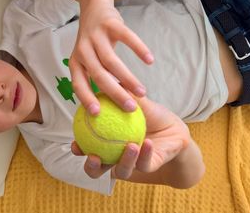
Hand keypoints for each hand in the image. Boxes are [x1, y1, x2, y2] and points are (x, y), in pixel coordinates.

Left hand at [69, 0, 153, 114]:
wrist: (93, 6)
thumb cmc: (94, 41)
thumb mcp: (87, 58)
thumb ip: (95, 76)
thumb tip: (107, 106)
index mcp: (75, 62)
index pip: (78, 84)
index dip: (86, 99)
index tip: (98, 114)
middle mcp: (83, 50)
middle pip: (99, 76)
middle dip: (115, 94)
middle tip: (131, 108)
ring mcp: (96, 36)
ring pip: (112, 61)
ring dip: (128, 78)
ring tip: (142, 91)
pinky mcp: (111, 23)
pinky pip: (127, 37)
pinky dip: (139, 49)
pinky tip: (150, 60)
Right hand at [71, 97, 192, 179]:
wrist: (174, 128)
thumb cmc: (151, 114)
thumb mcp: (135, 102)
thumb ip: (120, 95)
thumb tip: (104, 79)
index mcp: (107, 143)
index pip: (88, 148)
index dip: (79, 149)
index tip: (76, 143)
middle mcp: (115, 157)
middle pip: (97, 169)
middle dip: (92, 167)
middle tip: (93, 156)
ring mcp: (132, 165)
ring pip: (121, 171)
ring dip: (124, 161)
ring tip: (130, 146)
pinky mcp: (149, 167)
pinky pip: (144, 164)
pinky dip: (144, 154)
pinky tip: (146, 144)